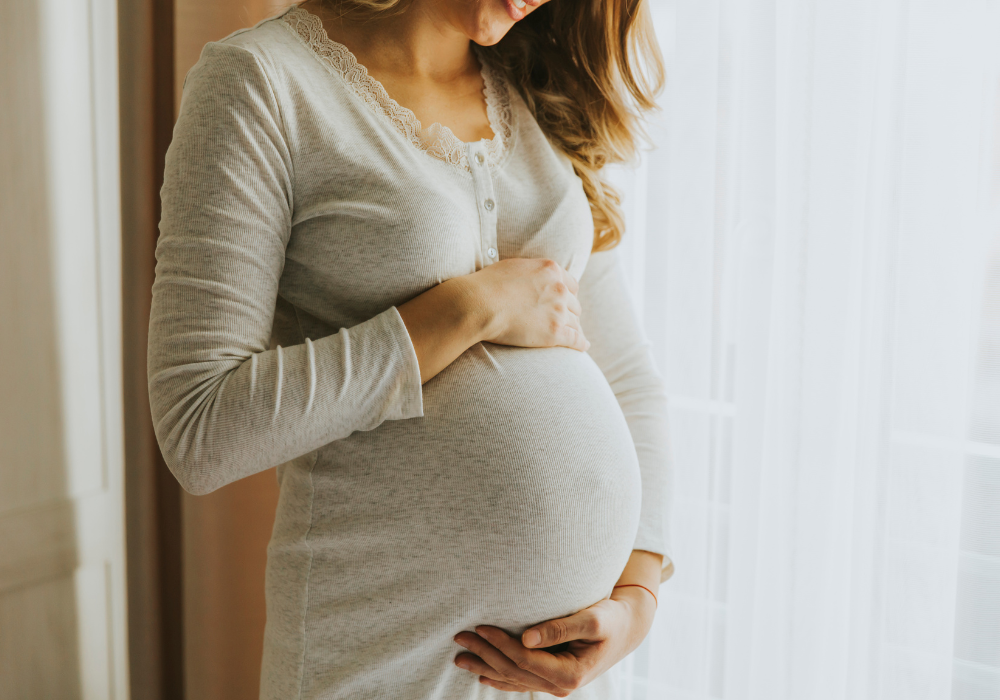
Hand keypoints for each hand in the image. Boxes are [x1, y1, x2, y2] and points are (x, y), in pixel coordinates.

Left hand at [453, 587, 656, 695]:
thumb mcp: (593, 619)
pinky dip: (500, 677)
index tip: (481, 627)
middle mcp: (561, 685)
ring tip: (460, 657)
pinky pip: (521, 681)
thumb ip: (560, 628)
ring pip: (513, 679)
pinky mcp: (552, 677)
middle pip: (513, 671)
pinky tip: (482, 674)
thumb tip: (526, 637)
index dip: (500, 644)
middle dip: (485, 654)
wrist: (626, 628)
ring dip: (485, 666)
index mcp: (570, 673)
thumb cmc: (611, 618)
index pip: (525, 659)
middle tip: (459, 637)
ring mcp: (555, 684)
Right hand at [466, 257, 588, 351]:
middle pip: (574, 304)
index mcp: (551, 270)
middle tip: (564, 320)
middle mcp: (559, 289)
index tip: (564, 302)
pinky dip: (580, 344)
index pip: (571, 284)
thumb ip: (531, 272)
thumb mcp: (515, 267)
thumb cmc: (488, 285)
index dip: (568, 295)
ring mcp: (558, 311)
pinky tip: (583, 346)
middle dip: (570, 312)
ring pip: (575, 322)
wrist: (479, 304)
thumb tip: (532, 277)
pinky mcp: (554, 333)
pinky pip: (575, 339)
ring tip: (574, 335)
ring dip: (574, 328)